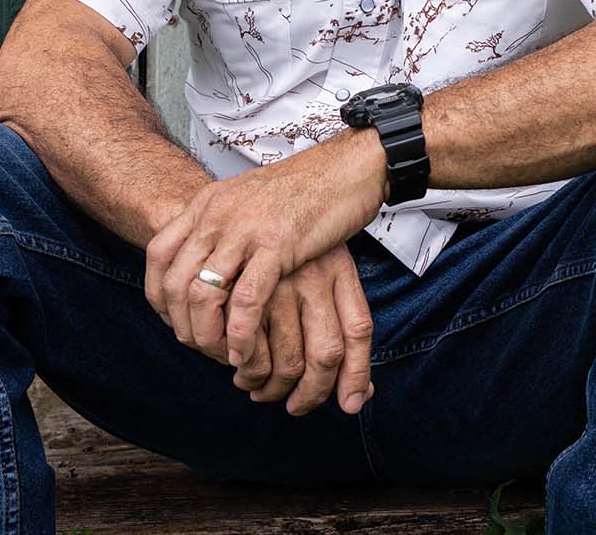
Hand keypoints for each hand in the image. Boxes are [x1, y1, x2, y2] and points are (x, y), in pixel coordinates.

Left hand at [144, 127, 386, 370]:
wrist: (346, 166)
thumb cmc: (304, 188)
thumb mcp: (248, 198)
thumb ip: (224, 223)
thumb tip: (208, 258)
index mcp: (209, 202)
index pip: (159, 252)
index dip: (158, 294)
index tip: (173, 320)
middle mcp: (218, 214)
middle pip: (176, 281)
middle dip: (181, 325)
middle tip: (198, 348)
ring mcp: (245, 229)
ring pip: (203, 294)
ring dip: (206, 336)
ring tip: (220, 356)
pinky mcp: (277, 245)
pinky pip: (246, 300)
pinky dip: (240, 334)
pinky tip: (244, 352)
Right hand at [229, 243, 375, 415]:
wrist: (252, 191)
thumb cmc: (288, 239)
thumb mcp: (325, 262)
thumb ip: (343, 324)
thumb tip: (357, 398)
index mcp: (337, 267)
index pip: (358, 329)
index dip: (357, 375)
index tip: (347, 404)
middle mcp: (312, 275)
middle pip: (326, 356)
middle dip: (309, 396)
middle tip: (294, 404)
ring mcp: (277, 283)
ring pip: (287, 361)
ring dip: (272, 387)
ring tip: (259, 387)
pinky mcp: (240, 287)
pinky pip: (250, 349)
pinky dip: (244, 368)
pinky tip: (237, 365)